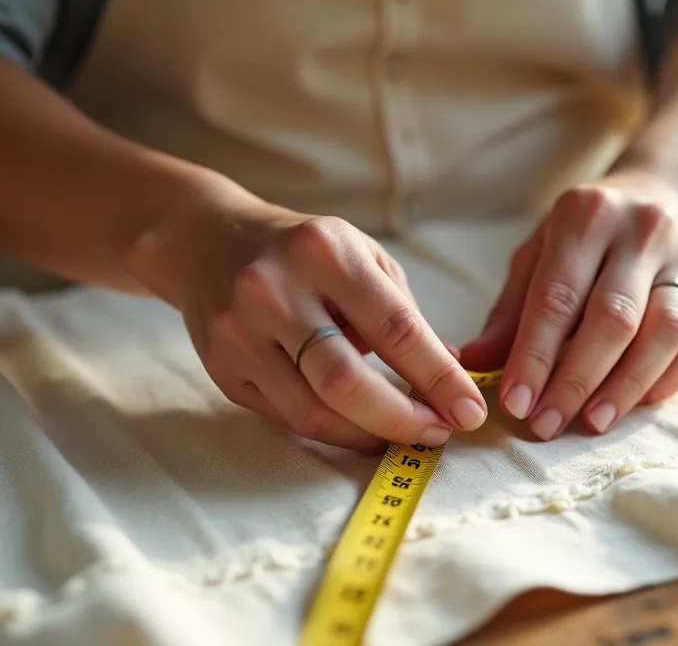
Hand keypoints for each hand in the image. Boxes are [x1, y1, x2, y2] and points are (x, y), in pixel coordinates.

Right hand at [174, 211, 486, 452]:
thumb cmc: (304, 251)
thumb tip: (450, 373)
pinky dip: (331, 430)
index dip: (439, 378)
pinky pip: (285, 417)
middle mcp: (275, 290)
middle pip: (346, 382)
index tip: (470, 411)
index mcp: (324, 252)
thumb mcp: (361, 254)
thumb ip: (404, 312)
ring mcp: (240, 333)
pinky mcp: (221, 368)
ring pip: (312, 412)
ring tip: (402, 435)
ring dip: (368, 435)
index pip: (395, 327)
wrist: (207, 240)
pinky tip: (358, 427)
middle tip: (438, 434)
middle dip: (402, 419)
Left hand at [460, 170, 677, 439]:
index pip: (557, 296)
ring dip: (625, 386)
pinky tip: (635, 406)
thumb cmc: (586, 236)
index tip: (515, 404)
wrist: (666, 193)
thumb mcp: (539, 253)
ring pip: (664, 332)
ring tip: (592, 422)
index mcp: (586, 215)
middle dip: (576, 380)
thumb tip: (473, 362)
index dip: (534, 355)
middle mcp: (641, 230)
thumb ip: (510, 310)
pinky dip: (666, 380)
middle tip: (547, 424)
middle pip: (613, 317)